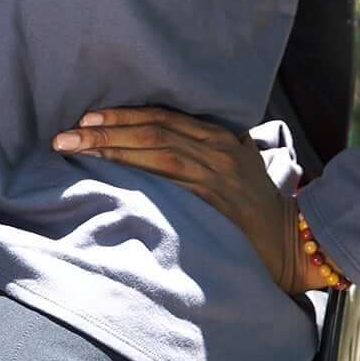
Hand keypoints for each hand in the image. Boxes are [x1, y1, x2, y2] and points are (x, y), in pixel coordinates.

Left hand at [51, 105, 320, 294]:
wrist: (294, 243)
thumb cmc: (256, 209)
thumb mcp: (234, 167)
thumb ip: (201, 152)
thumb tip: (153, 147)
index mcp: (219, 138)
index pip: (162, 117)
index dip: (122, 116)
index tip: (86, 119)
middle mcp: (217, 150)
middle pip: (152, 129)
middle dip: (105, 130)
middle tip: (65, 135)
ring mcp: (216, 174)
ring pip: (155, 151)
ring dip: (111, 147)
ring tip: (74, 147)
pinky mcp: (214, 200)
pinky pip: (168, 183)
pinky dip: (136, 175)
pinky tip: (107, 175)